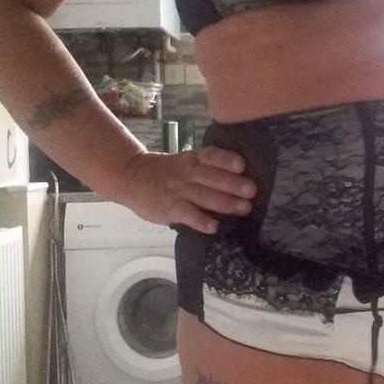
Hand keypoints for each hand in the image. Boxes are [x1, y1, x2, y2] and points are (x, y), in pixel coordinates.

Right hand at [114, 148, 256, 232]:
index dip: (226, 160)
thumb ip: (205, 169)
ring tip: (243, 208)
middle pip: (213, 178)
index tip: (242, 165)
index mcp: (192, 160)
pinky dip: (200, 220)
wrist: (130, 176)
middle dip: (234, 184)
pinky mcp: (169, 208)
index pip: (211, 156)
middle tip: (252, 191)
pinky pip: (187, 214)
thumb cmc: (165, 172)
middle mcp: (187, 173)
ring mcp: (178, 191)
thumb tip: (240, 179)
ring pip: (204, 196)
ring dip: (225, 203)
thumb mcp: (183, 162)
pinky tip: (214, 227)